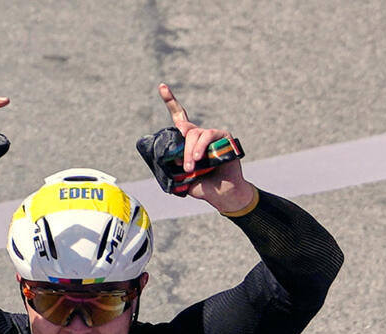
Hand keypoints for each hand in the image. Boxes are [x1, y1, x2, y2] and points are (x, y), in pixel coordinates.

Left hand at [157, 83, 253, 211]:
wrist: (222, 194)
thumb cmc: (202, 185)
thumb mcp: (182, 174)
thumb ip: (175, 162)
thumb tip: (171, 153)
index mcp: (189, 140)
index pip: (179, 117)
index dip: (170, 101)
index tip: (161, 86)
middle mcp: (200, 134)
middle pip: (186, 130)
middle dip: (182, 149)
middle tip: (185, 166)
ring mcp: (212, 134)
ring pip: (195, 133)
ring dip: (191, 150)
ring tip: (192, 166)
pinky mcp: (224, 136)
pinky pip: (208, 135)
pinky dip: (201, 146)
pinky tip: (200, 157)